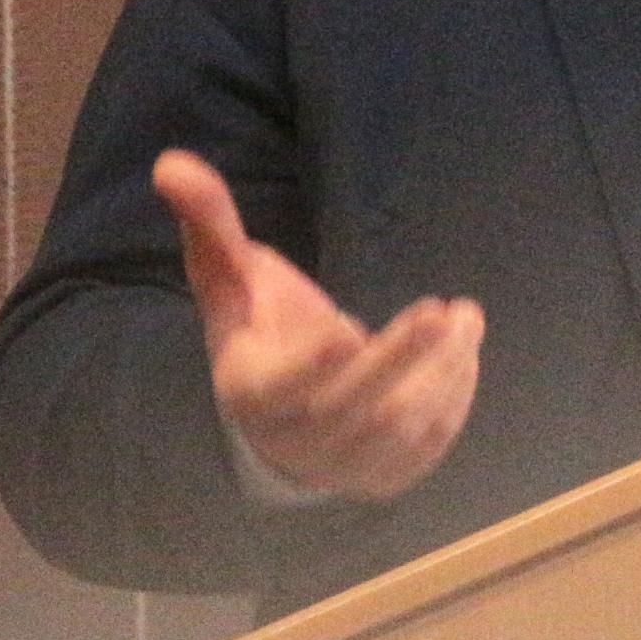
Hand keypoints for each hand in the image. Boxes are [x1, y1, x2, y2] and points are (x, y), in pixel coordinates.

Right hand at [153, 148, 483, 500]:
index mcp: (250, 391)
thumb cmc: (259, 330)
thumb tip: (171, 163)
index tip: (343, 329)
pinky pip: (426, 448)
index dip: (306, 367)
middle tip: (441, 311)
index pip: (275, 391)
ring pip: (397, 430)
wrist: (283, 415)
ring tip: (468, 319)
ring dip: (440, 374)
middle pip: (350, 409)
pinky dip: (453, 402)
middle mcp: (294, 440)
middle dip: (398, 359)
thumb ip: (211, 222)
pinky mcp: (385, 476)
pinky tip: (467, 355)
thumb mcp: (230, 279)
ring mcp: (342, 466)